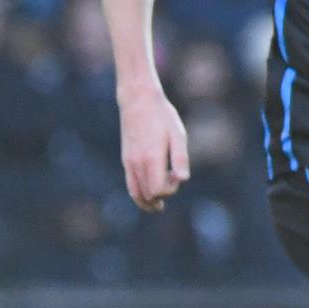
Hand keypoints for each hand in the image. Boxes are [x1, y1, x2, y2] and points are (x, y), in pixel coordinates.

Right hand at [118, 85, 189, 212]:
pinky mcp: (126, 160)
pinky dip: (139, 195)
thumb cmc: (162, 116)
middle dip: (162, 196)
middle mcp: (137, 163)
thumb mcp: (177, 134)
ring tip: (158, 207)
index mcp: (151, 158)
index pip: (159, 190)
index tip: (178, 175)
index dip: (171, 190)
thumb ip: (180, 158)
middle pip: (148, 195)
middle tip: (173, 181)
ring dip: (148, 202)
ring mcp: (129, 162)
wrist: (137, 100)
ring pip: (136, 194)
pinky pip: (130, 185)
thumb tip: (183, 180)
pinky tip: (149, 195)